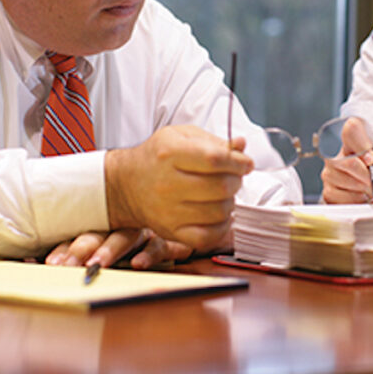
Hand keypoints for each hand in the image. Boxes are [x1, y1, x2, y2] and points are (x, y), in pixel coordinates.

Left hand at [45, 228, 192, 269]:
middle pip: (97, 233)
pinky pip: (157, 245)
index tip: (51, 264)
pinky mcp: (166, 239)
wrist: (177, 223)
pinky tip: (138, 264)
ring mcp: (142, 230)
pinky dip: (148, 255)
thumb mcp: (104, 247)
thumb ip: (79, 256)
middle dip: (80, 249)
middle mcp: (120, 225)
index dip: (64, 248)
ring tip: (96, 265)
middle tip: (67, 266)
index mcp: (101, 225)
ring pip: (124, 236)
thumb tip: (40, 264)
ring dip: (109, 251)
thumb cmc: (131, 243)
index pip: (78, 234)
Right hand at [104, 125, 252, 251]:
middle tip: (233, 177)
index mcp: (170, 153)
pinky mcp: (170, 232)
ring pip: (219, 211)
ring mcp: (168, 210)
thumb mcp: (181, 137)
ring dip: (229, 202)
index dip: (238, 162)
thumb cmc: (158, 157)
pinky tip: (218, 214)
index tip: (246, 163)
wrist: (126, 185)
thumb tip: (240, 145)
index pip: (215, 159)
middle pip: (220, 186)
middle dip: (236, 181)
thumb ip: (213, 141)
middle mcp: (167, 183)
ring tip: (221, 194)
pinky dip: (221, 227)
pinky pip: (208, 237)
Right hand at [320, 117, 372, 202]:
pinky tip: (361, 195)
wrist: (371, 181)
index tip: (371, 158)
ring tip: (369, 187)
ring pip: (348, 182)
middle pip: (349, 163)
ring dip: (364, 189)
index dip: (362, 146)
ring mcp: (328, 173)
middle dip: (367, 176)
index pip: (350, 129)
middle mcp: (334, 154)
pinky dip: (358, 200)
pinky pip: (344, 199)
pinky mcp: (328, 192)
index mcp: (350, 138)